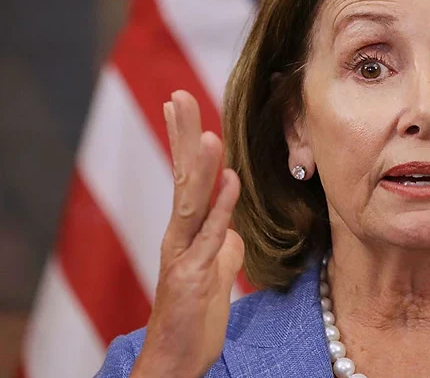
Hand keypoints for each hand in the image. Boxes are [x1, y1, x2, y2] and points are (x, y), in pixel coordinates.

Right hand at [131, 90, 244, 377]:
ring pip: (191, 201)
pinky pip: (210, 236)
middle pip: (181, 176)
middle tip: (180, 96)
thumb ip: (222, 243)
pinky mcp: (193, 275)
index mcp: (185, 229)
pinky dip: (221, 206)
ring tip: (208, 132)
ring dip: (201, 165)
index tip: (181, 102)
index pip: (184, 174)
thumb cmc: (195, 313)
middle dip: (182, 135)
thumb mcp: (215, 270)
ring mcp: (184, 253)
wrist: (178, 356)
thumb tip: (232, 229)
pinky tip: (231, 180)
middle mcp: (179, 234)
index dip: (182, 138)